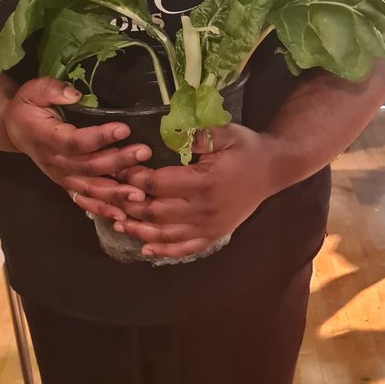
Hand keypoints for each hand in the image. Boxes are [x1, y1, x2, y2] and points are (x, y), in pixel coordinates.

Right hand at [4, 77, 150, 219]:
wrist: (15, 129)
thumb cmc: (28, 107)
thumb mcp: (33, 90)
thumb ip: (52, 90)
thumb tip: (75, 94)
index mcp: (45, 138)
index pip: (74, 142)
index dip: (99, 138)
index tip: (124, 129)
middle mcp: (53, 162)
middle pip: (88, 167)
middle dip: (118, 162)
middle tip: (144, 153)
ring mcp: (60, 177)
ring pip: (89, 188)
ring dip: (115, 193)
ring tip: (139, 193)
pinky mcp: (66, 185)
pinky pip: (84, 201)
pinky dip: (103, 210)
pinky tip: (123, 216)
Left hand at [114, 123, 277, 259]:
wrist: (273, 170)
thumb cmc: (246, 148)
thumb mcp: (226, 133)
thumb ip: (199, 135)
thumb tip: (171, 134)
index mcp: (206, 182)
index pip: (159, 185)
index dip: (135, 179)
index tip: (119, 169)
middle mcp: (205, 210)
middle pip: (156, 213)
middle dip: (130, 204)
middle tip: (111, 195)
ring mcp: (210, 227)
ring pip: (165, 235)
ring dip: (139, 230)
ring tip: (118, 222)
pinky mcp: (214, 235)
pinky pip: (185, 248)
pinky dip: (163, 251)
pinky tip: (145, 248)